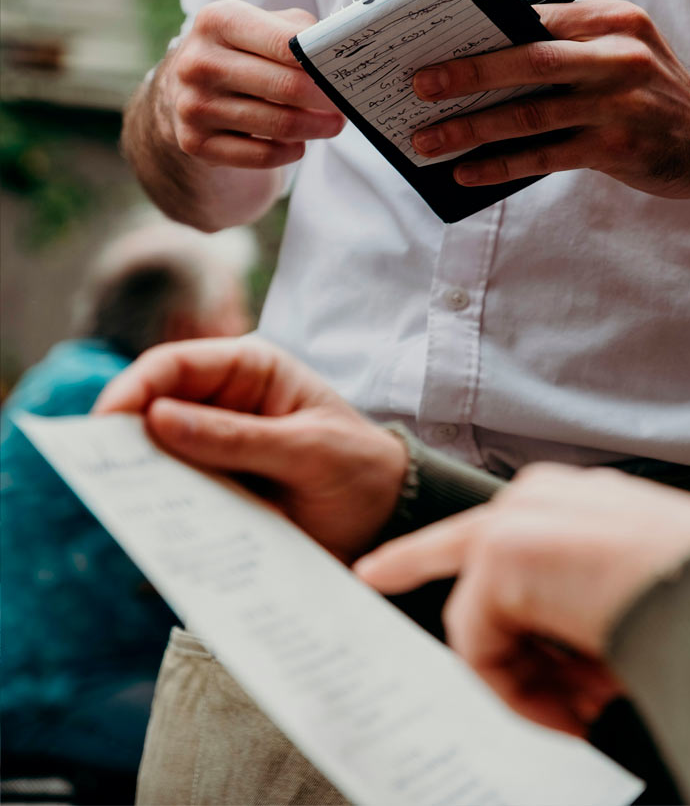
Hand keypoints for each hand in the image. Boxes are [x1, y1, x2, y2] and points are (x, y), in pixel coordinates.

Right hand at [94, 337, 406, 561]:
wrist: (389, 520)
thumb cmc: (360, 468)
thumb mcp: (308, 450)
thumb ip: (238, 437)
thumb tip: (157, 419)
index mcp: (251, 371)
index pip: (175, 365)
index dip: (135, 388)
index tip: (105, 423)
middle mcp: (227, 404)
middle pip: (156, 409)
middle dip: (126, 436)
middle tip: (99, 470)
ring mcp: (219, 448)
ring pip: (160, 454)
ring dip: (141, 476)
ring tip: (122, 501)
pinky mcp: (219, 489)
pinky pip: (179, 494)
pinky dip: (163, 507)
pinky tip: (153, 526)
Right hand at [159, 0, 344, 169]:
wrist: (183, 90)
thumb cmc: (240, 54)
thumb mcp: (260, 26)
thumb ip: (298, 31)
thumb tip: (338, 51)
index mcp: (217, 21)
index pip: (285, 43)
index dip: (322, 63)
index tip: (344, 75)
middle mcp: (199, 63)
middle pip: (287, 88)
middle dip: (326, 100)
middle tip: (346, 106)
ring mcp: (193, 106)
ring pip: (279, 126)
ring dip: (316, 128)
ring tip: (332, 125)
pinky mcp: (196, 143)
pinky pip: (262, 157)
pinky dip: (290, 151)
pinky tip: (298, 144)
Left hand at [356, 463, 689, 733]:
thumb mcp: (638, 590)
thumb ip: (583, 605)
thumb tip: (573, 657)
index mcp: (578, 501)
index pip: (501, 524)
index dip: (439, 547)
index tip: (381, 564)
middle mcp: (540, 501)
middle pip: (457, 546)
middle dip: (412, 564)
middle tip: (376, 579)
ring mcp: (516, 523)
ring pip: (481, 617)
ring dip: (527, 677)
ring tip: (587, 706)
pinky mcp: (500, 555)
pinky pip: (482, 646)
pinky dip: (521, 692)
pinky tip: (574, 708)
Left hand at [409, 0, 689, 199]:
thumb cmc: (652, 90)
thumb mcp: (619, 43)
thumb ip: (563, 25)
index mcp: (609, 20)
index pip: (533, 16)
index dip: (478, 29)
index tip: (432, 41)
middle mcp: (615, 56)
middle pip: (527, 60)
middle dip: (465, 73)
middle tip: (417, 86)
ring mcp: (618, 104)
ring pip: (529, 115)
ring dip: (471, 129)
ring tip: (429, 141)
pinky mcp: (617, 149)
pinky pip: (544, 157)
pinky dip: (501, 165)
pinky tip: (467, 173)